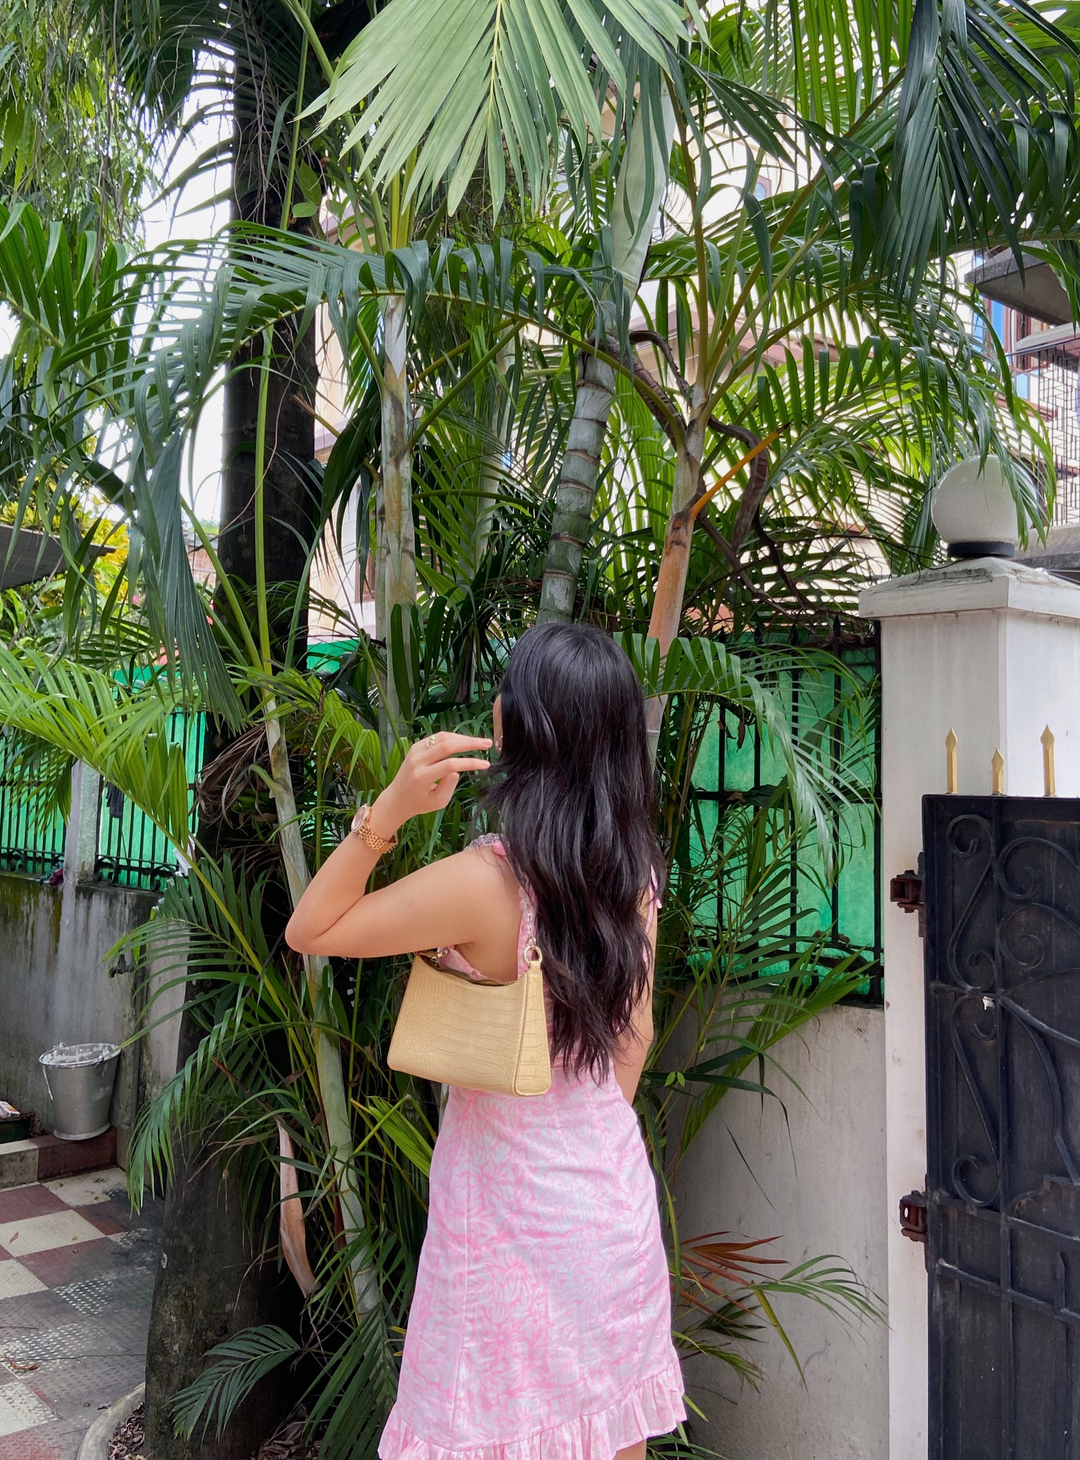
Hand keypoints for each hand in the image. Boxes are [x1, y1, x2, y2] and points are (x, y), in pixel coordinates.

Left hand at [370, 731, 491, 834]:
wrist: (397, 798)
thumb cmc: (420, 803)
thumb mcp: (438, 802)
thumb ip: (449, 786)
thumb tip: (457, 769)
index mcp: (422, 777)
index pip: (450, 764)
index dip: (470, 763)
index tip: (486, 764)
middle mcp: (418, 761)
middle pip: (447, 745)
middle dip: (470, 743)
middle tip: (487, 743)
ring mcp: (415, 751)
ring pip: (443, 737)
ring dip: (463, 738)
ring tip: (479, 742)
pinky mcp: (416, 746)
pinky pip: (436, 737)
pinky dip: (452, 737)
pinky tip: (464, 741)